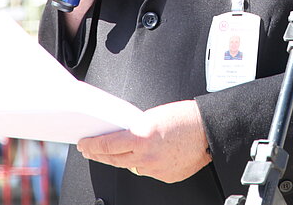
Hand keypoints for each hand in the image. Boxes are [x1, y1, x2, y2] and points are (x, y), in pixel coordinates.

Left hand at [77, 100, 211, 182]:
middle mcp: (146, 156)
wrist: (208, 130)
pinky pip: (147, 171)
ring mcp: (155, 169)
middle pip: (114, 159)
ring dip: (120, 159)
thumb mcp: (152, 116)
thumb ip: (134, 129)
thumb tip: (122, 136)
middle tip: (90, 150)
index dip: (92, 145)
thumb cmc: (185, 118)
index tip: (84, 144)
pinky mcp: (165, 176)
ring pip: (130, 167)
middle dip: (99, 154)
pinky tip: (143, 156)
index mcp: (140, 137)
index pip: (107, 145)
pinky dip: (143, 164)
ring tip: (113, 153)